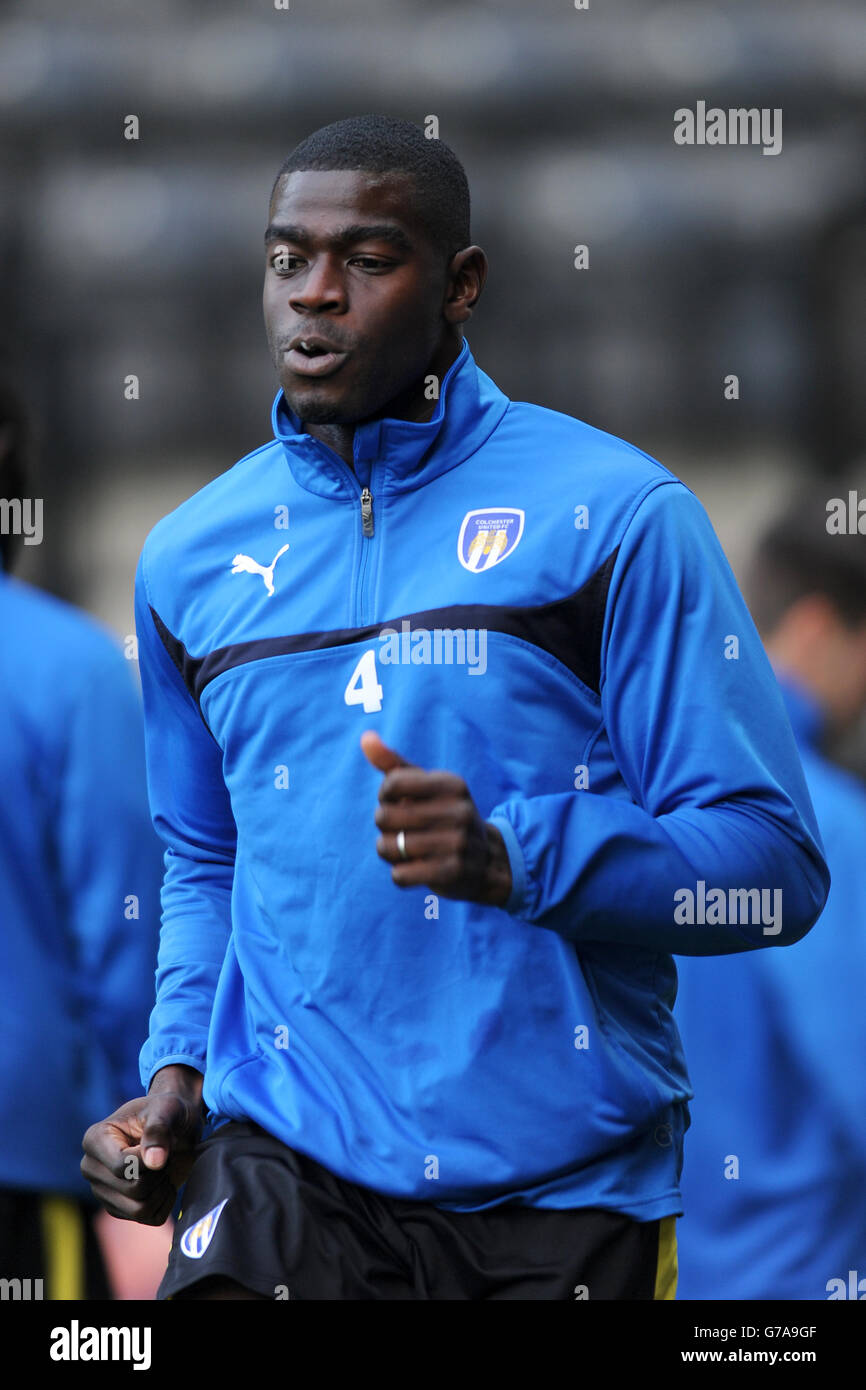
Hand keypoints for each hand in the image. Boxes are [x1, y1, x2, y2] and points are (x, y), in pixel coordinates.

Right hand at [80, 1065, 203, 1224]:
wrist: (177, 1126)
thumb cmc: (169, 1112)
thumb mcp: (168, 1109)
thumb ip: (159, 1130)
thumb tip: (153, 1162)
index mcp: (95, 1139)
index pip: (122, 1166)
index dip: (150, 1160)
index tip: (162, 1142)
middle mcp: (92, 1168)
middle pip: (132, 1189)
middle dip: (159, 1173)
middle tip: (164, 1155)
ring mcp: (102, 1191)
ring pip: (139, 1209)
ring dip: (162, 1190)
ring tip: (164, 1169)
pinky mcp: (118, 1208)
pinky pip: (148, 1218)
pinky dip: (165, 1202)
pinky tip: (165, 1183)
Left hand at [360, 730, 511, 906]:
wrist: (487, 860)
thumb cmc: (443, 815)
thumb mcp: (425, 786)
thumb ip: (393, 763)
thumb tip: (365, 737)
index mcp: (452, 784)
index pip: (392, 784)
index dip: (385, 795)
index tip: (398, 802)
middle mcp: (458, 811)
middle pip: (384, 817)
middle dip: (384, 826)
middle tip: (401, 829)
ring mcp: (457, 843)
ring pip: (389, 847)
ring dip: (389, 851)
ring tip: (405, 849)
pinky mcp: (452, 872)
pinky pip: (400, 875)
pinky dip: (400, 873)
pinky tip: (415, 868)